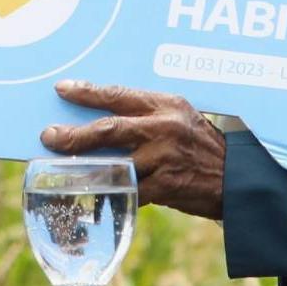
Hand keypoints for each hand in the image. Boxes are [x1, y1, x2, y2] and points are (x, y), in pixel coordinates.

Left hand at [40, 81, 226, 220]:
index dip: (87, 92)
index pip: (118, 94)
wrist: (237, 178)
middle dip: (74, 135)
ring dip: (85, 170)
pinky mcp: (165, 187)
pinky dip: (111, 194)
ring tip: (62, 172)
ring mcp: (163, 158)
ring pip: (113, 165)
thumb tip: (103, 123)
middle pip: (108, 129)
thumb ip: (147, 117)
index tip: (62, 89)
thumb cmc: (202, 145)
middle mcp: (163, 128)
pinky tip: (94, 196)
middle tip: (49, 137)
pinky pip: (128, 192)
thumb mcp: (180, 117)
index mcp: (165, 105)